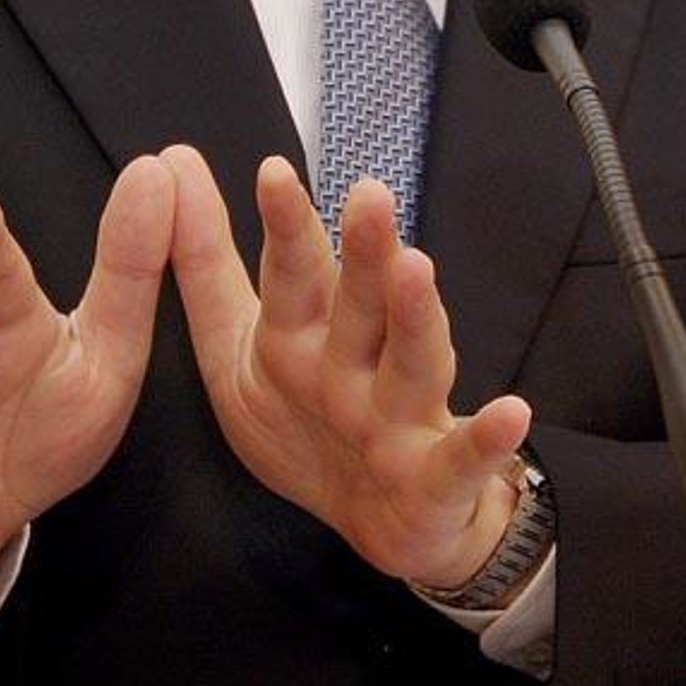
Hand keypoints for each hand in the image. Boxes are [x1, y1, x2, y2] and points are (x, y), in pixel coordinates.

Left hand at [164, 144, 530, 589]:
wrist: (385, 524)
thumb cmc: (310, 423)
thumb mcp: (237, 350)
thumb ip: (204, 265)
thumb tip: (174, 161)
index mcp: (302, 336)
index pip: (294, 273)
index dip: (285, 226)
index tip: (272, 172)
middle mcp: (356, 364)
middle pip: (360, 303)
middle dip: (361, 252)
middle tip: (366, 195)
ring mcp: (402, 417)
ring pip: (411, 362)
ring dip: (417, 318)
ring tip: (416, 269)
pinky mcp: (438, 478)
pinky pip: (463, 458)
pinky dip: (488, 438)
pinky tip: (511, 413)